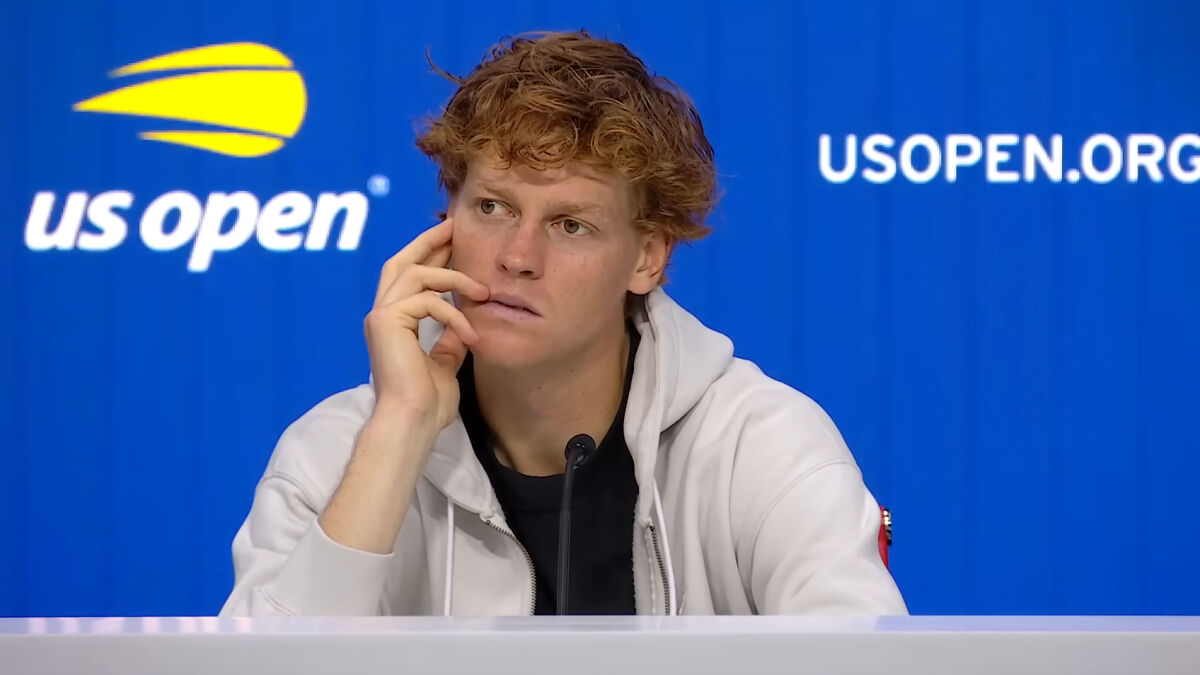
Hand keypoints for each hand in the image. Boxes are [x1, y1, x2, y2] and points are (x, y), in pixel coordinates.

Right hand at [364, 218, 488, 433]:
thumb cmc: (427, 402)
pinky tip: (472, 334)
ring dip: (455, 278)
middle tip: (456, 226)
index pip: (408, 275)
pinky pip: (425, 300)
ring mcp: (380, 316)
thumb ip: (451, 337)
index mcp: (393, 322)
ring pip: (416, 275)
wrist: (413, 422)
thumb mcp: (446, 361)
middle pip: (401, 261)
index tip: (455, 240)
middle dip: (429, 241)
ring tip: (484, 293)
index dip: (429, 254)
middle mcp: (381, 314)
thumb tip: (465, 319)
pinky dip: (454, 313)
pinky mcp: (385, 322)